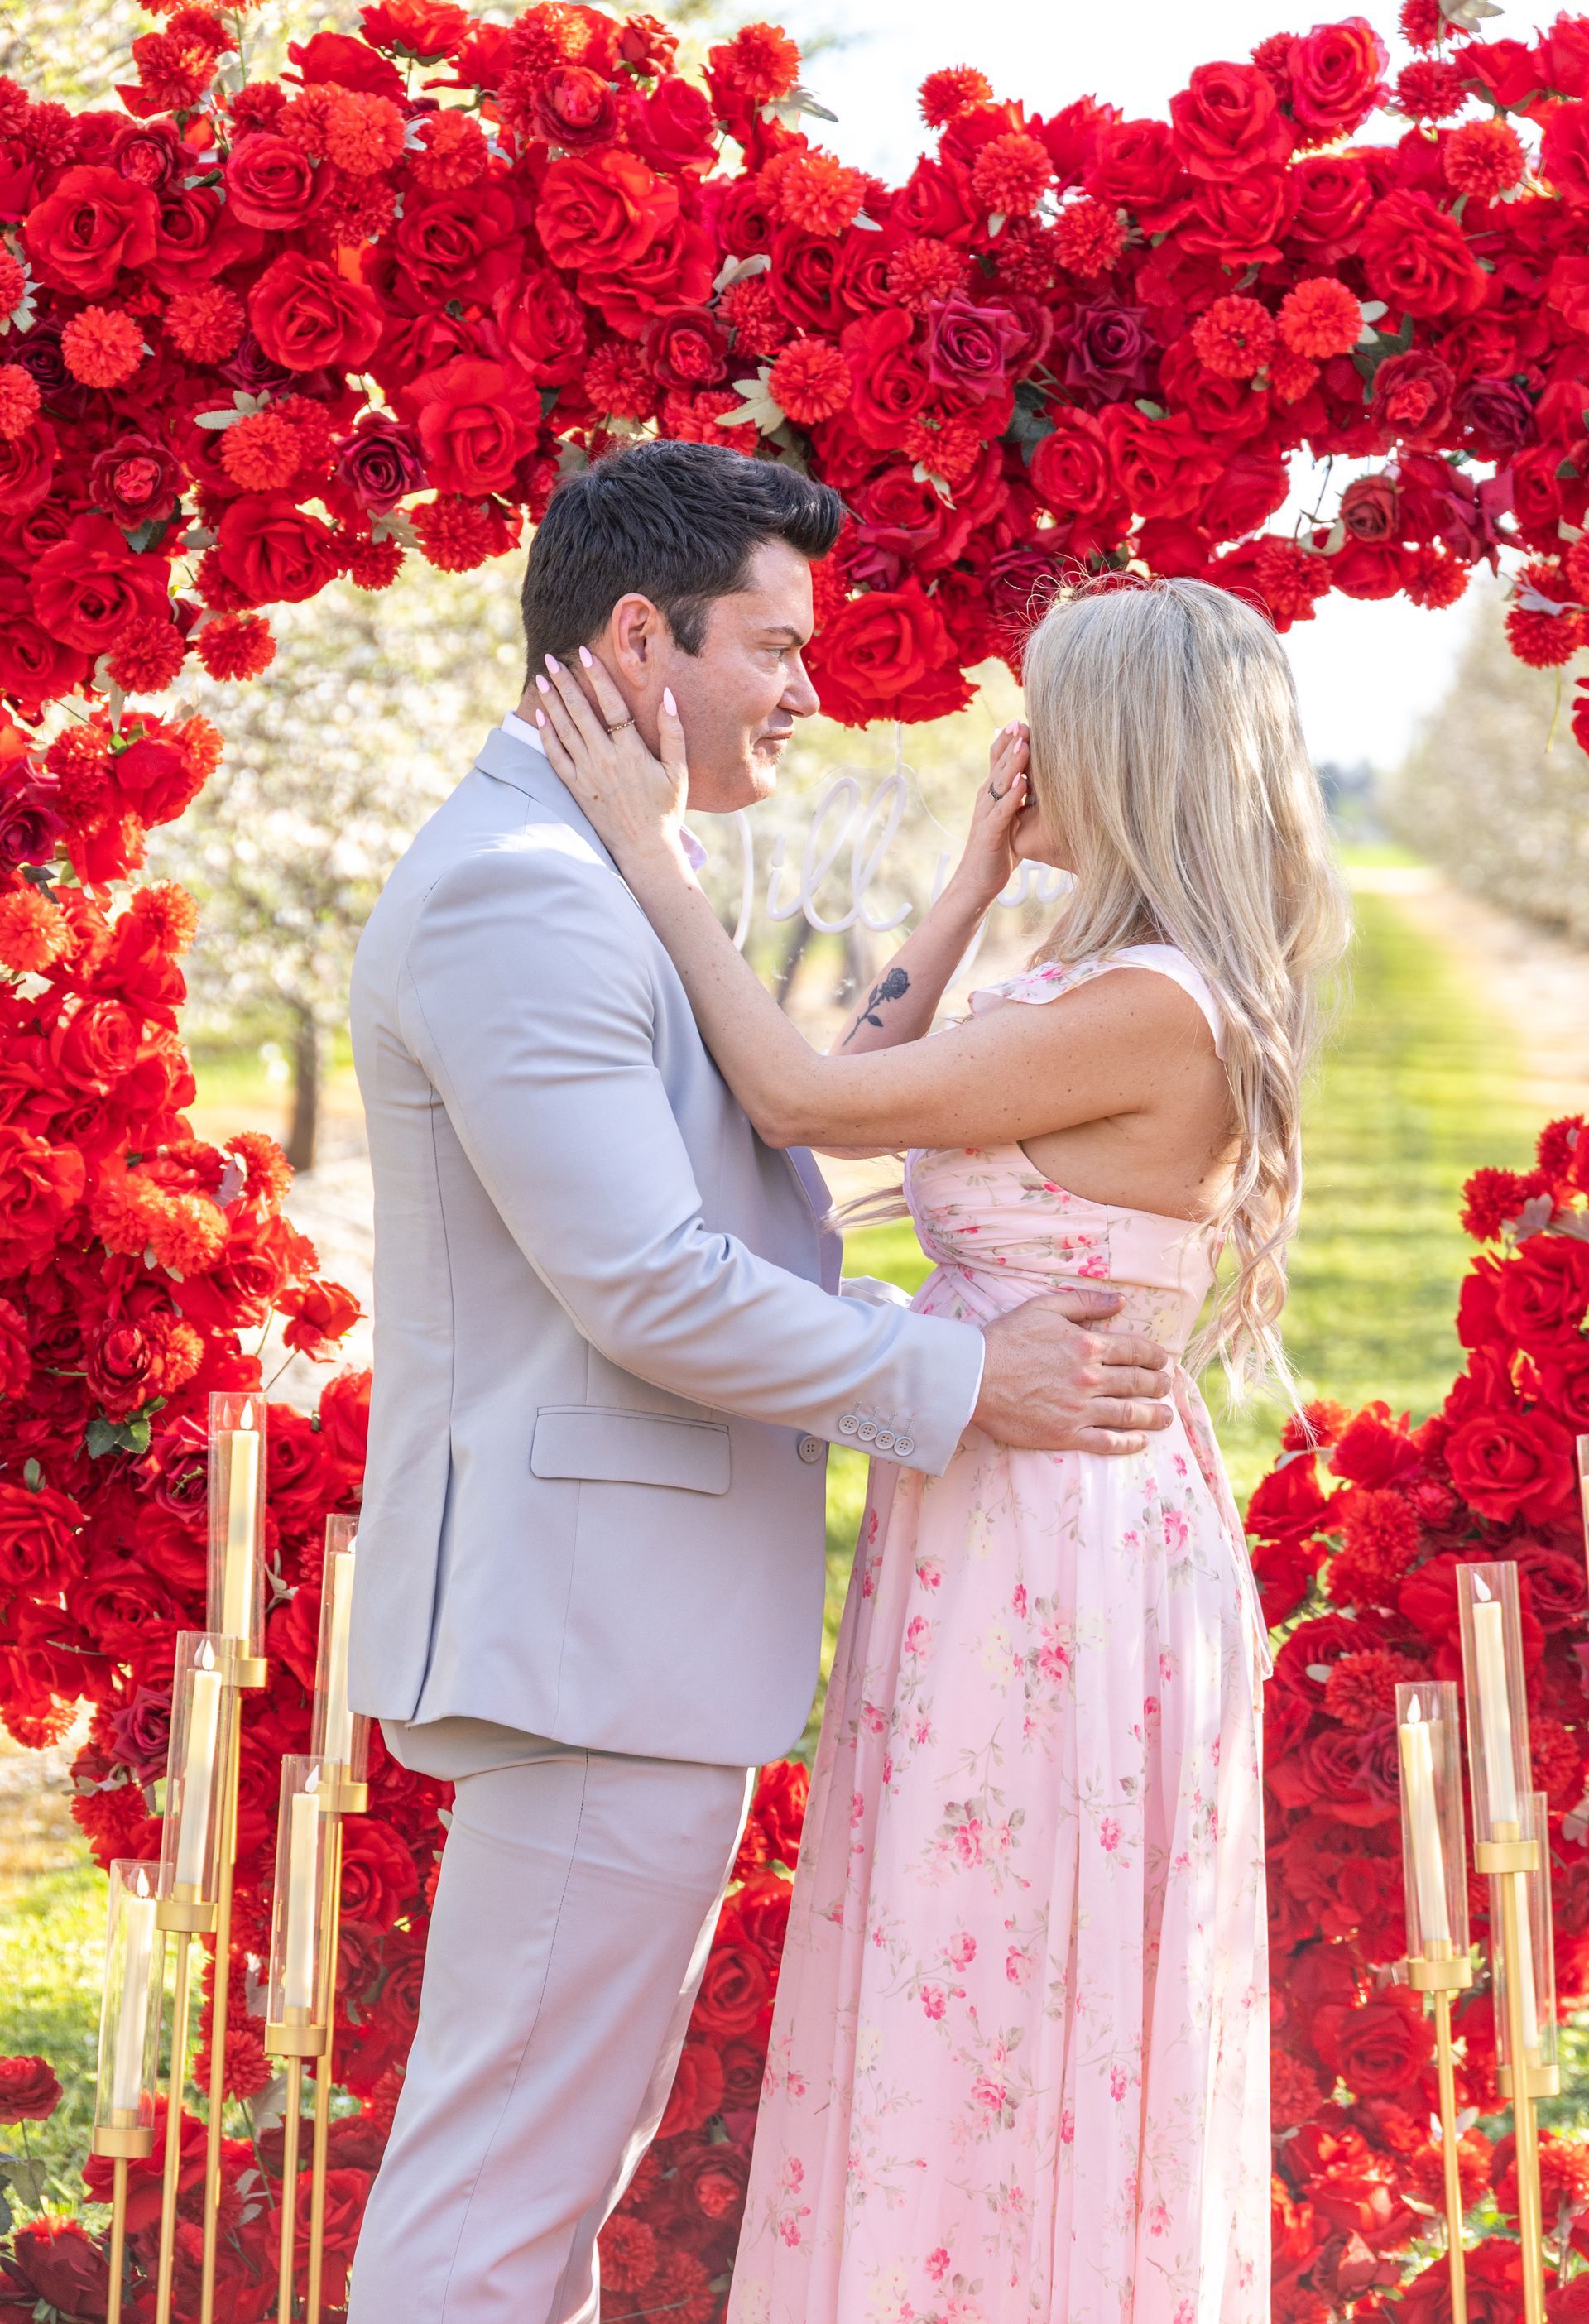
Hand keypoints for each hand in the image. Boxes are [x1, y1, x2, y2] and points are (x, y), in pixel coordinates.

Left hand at [533, 650, 687, 870]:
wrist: (645, 848)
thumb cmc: (666, 809)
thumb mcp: (679, 771)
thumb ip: (673, 733)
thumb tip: (667, 697)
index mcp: (632, 752)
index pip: (611, 706)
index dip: (597, 678)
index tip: (584, 655)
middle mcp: (605, 760)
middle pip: (581, 713)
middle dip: (565, 683)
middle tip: (552, 659)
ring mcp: (588, 775)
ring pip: (565, 731)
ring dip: (552, 703)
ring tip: (543, 679)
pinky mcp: (577, 789)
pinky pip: (557, 758)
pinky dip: (547, 736)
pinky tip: (541, 717)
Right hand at [950, 722, 1029, 910]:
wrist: (976, 883)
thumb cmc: (998, 852)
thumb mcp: (1013, 819)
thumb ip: (1023, 800)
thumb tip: (1044, 783)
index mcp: (992, 793)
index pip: (999, 759)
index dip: (1010, 739)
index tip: (1025, 719)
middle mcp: (986, 798)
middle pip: (998, 764)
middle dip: (1011, 742)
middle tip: (1023, 720)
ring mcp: (986, 814)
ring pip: (1000, 782)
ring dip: (1012, 762)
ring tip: (1024, 743)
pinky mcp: (989, 833)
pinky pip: (1002, 810)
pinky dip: (1012, 795)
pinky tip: (1023, 782)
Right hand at [972, 1287, 1173, 1454]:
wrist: (973, 1377)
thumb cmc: (1005, 1339)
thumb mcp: (1044, 1307)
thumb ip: (1085, 1302)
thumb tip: (1121, 1301)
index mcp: (1087, 1345)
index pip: (1135, 1350)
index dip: (1154, 1355)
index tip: (1162, 1360)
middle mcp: (1090, 1378)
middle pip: (1138, 1382)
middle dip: (1159, 1384)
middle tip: (1167, 1386)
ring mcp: (1080, 1409)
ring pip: (1130, 1413)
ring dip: (1154, 1415)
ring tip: (1166, 1416)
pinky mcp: (1066, 1434)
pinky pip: (1107, 1441)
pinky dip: (1129, 1442)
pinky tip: (1141, 1441)